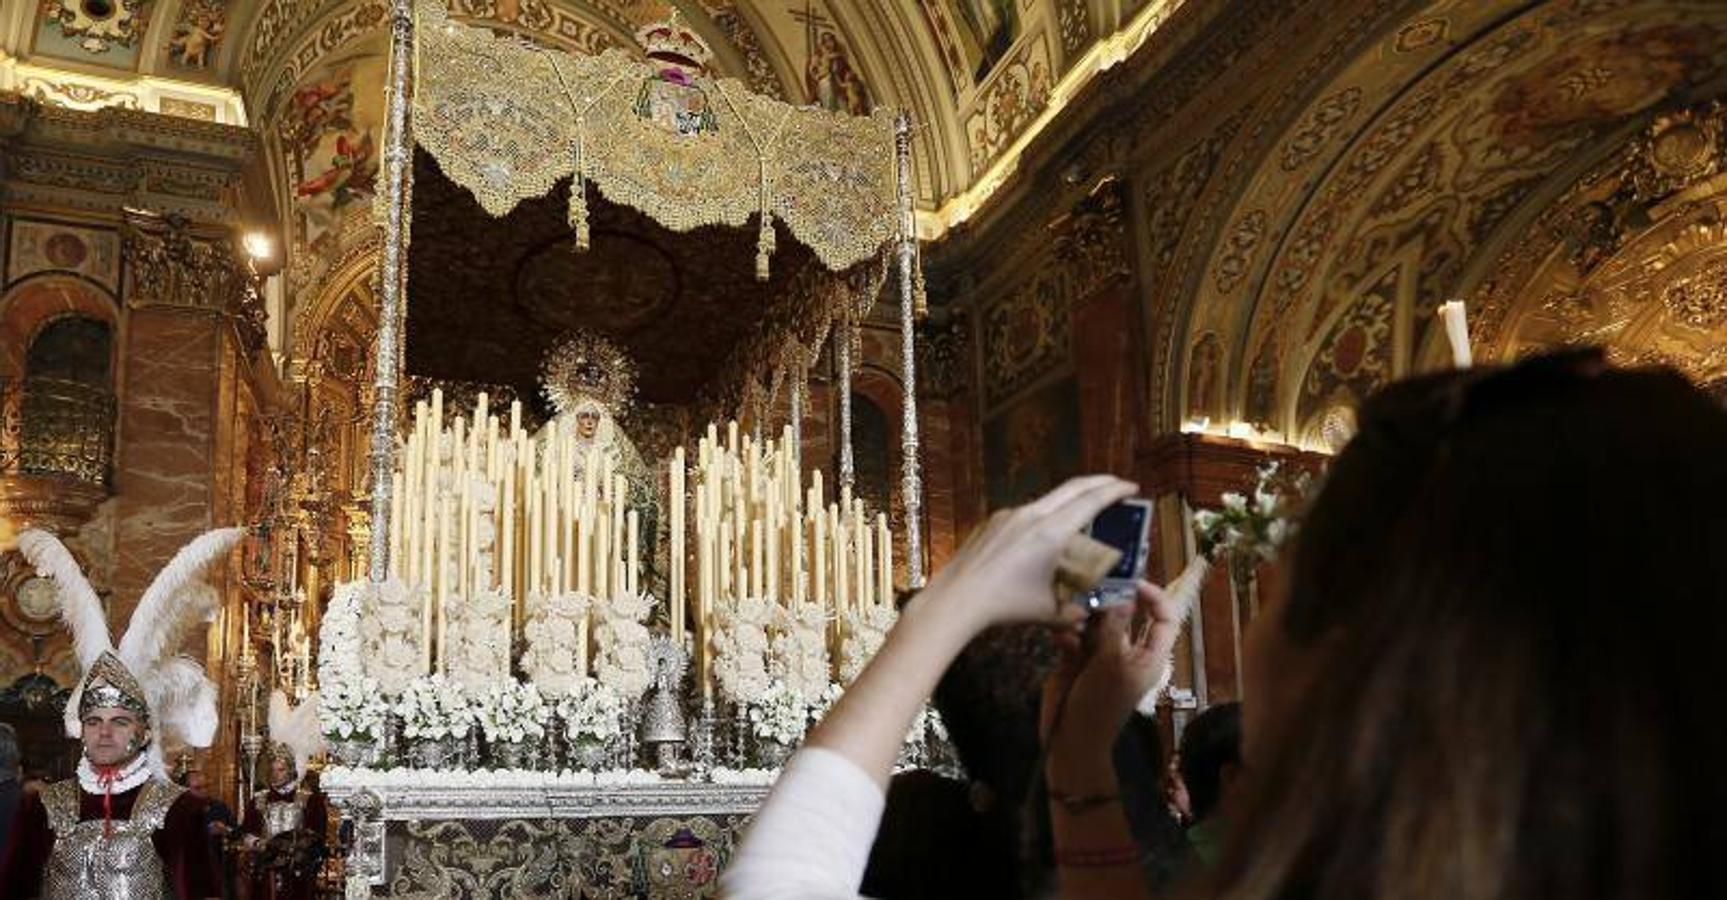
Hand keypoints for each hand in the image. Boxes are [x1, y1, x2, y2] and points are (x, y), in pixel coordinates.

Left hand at [911, 475, 1136, 634]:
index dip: (1114, 490)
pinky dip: (1046, 518)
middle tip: (1117, 485)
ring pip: (1048, 500)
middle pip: (1073, 487)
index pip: (1091, 500)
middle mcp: (1031, 516)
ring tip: (1084, 516)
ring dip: (1070, 502)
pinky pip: (1026, 514)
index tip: (1131, 487)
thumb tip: (1087, 613)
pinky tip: (1045, 539)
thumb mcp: (1049, 611)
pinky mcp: (992, 523)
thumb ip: (1076, 610)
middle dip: (1099, 483)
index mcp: (1051, 532)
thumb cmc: (1004, 606)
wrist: (956, 599)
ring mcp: (1008, 516)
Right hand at [1046, 581, 1182, 757]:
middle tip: (1091, 593)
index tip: (1133, 582)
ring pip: (1095, 622)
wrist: (1070, 738)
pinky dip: (1067, 634)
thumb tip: (1124, 599)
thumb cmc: (1099, 704)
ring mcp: (1100, 656)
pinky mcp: (1076, 660)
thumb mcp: (1111, 663)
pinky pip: (1073, 636)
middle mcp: (1126, 652)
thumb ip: (1114, 628)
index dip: (1154, 598)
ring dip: (1082, 619)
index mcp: (1148, 656)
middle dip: (1107, 604)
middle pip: (1124, 616)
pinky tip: (1061, 640)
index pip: (1163, 620)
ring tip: (1072, 620)